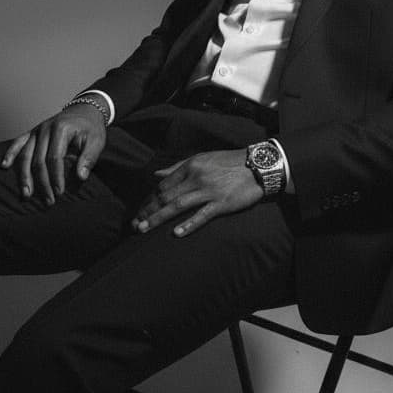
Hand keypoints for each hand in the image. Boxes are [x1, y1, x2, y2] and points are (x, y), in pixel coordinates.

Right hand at [0, 102, 107, 205]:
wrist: (85, 110)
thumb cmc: (91, 128)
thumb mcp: (96, 141)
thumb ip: (89, 158)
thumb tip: (81, 177)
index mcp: (61, 129)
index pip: (55, 157)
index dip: (56, 176)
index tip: (59, 192)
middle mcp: (45, 128)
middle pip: (38, 160)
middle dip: (42, 182)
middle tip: (48, 201)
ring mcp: (37, 130)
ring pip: (25, 155)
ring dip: (24, 176)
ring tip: (26, 194)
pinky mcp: (32, 132)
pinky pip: (18, 143)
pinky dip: (10, 154)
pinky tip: (4, 166)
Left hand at [132, 149, 262, 237]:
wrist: (258, 165)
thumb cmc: (230, 162)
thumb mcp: (202, 159)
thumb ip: (178, 167)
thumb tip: (156, 175)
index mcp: (190, 166)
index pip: (163, 185)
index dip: (149, 200)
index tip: (140, 211)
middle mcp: (196, 178)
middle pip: (166, 196)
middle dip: (148, 211)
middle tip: (134, 225)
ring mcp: (209, 191)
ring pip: (177, 206)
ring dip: (158, 218)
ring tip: (144, 229)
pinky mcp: (222, 203)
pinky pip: (202, 215)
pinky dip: (188, 224)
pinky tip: (176, 233)